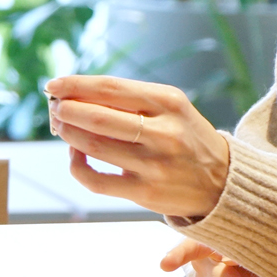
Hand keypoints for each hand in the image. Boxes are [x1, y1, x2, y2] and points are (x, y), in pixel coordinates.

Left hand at [44, 76, 229, 217]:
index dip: (76, 85)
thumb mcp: (172, 108)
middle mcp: (164, 131)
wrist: (222, 181)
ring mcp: (155, 163)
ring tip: (62, 127)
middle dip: (67, 110)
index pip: (112, 88)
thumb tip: (76, 95)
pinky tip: (75, 156)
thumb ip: (131, 101)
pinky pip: (97, 179)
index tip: (53, 85)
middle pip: (99, 117)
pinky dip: (77, 166)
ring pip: (94, 146)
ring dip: (69, 134)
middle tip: (55, 108)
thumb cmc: (187, 137)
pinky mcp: (145, 192)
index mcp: (169, 102)